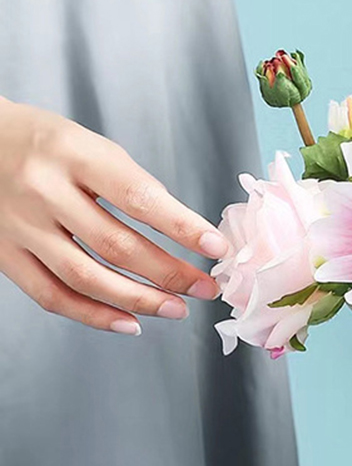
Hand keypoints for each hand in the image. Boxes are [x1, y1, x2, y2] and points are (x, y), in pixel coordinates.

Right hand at [0, 98, 228, 335]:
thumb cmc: (46, 143)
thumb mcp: (92, 145)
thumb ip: (131, 184)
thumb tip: (182, 232)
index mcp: (76, 155)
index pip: (139, 198)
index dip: (182, 227)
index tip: (216, 247)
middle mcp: (45, 191)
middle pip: (116, 244)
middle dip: (169, 272)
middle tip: (205, 287)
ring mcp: (21, 226)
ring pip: (85, 277)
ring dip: (138, 300)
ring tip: (176, 308)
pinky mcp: (3, 254)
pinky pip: (50, 295)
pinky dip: (92, 314)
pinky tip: (128, 322)